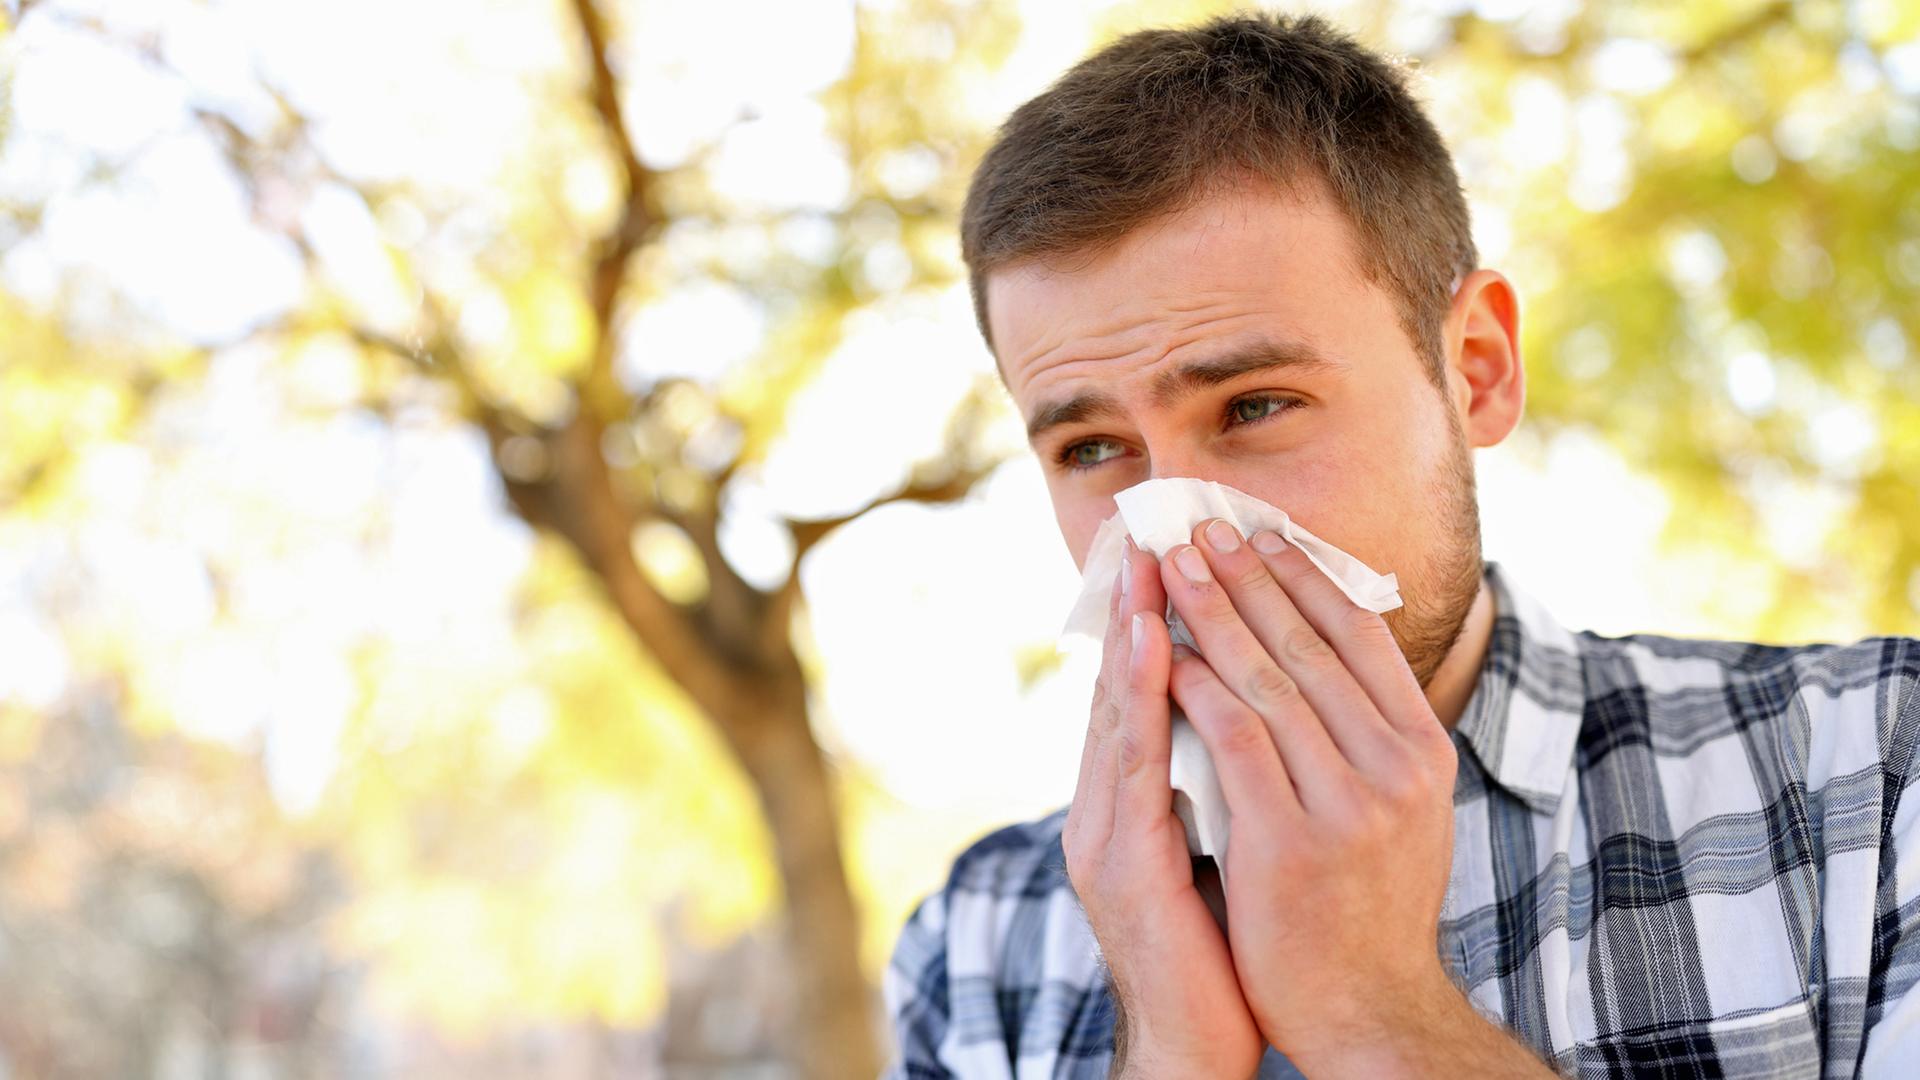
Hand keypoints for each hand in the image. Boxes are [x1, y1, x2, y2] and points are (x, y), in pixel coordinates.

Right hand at [1061, 536, 1264, 1079]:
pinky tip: (1159, 647)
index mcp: (1131, 803)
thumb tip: (1254, 721)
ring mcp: (1106, 833)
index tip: (1172, 551)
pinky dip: (1144, 696)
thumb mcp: (1221, 849)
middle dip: (1136, 604)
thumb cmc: (1219, 951)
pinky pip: (1135, 763)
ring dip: (1133, 629)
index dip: (1151, 620)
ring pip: (1119, 710)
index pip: (1143, 692)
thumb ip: (1221, 785)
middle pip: (1120, 686)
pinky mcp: (1120, 863)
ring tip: (1149, 559)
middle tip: (1152, 526)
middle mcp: (1107, 807)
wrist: (1195, 1044)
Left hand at [1155, 518, 1460, 1070]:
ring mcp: (1349, 803)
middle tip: (1200, 526)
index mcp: (1423, 750)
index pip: (1361, 636)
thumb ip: (1372, 736)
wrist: (1369, 1010)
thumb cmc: (1368, 906)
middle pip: (1310, 643)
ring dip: (1213, 613)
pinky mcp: (1292, 839)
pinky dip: (1195, 687)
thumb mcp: (1398, 809)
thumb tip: (1338, 653)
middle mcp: (1397, 767)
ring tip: (1172, 568)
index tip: (1261, 531)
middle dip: (1248, 576)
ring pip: (1267, 679)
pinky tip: (1162, 652)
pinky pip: (1234, 738)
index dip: (1305, 576)